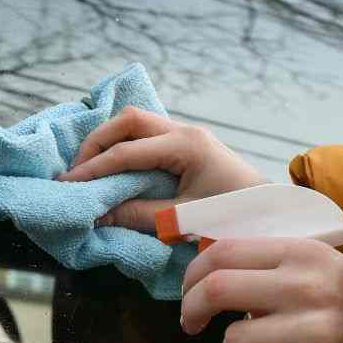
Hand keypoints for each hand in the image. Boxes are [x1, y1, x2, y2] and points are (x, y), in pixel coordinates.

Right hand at [56, 108, 265, 228]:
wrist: (274, 217)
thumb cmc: (235, 218)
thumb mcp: (183, 221)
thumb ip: (138, 215)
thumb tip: (95, 214)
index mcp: (186, 146)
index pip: (126, 152)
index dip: (93, 169)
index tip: (68, 185)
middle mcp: (185, 131)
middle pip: (128, 121)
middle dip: (97, 143)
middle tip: (75, 171)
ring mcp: (187, 134)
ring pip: (136, 123)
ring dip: (109, 141)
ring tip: (88, 168)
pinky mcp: (188, 145)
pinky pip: (146, 135)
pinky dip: (124, 146)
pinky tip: (112, 166)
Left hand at [181, 237, 342, 342]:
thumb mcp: (327, 270)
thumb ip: (278, 270)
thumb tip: (216, 279)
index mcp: (302, 254)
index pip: (224, 252)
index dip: (193, 273)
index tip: (189, 292)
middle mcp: (303, 287)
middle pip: (216, 289)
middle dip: (191, 309)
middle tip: (191, 325)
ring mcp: (310, 330)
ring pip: (233, 341)